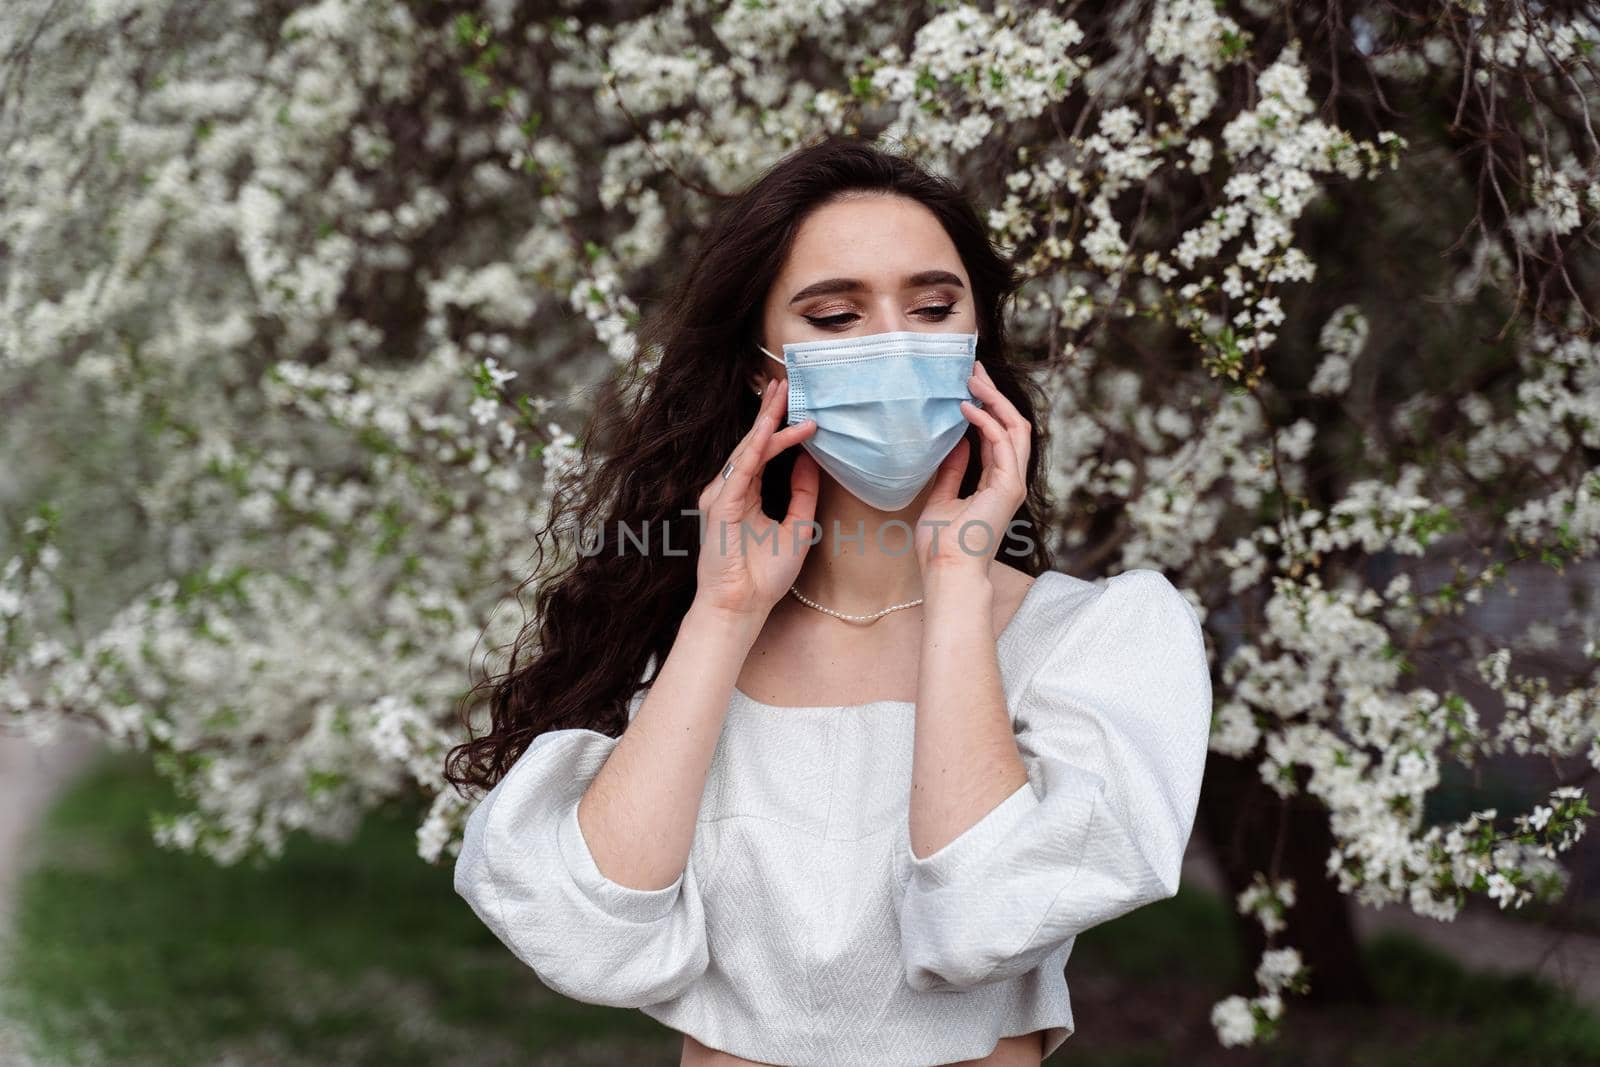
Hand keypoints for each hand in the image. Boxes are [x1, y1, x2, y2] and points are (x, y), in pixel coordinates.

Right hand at [692, 384, 818, 618]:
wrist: (741, 606)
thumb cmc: (764, 576)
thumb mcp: (796, 527)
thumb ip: (802, 493)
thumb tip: (811, 460)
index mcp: (744, 495)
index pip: (762, 452)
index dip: (780, 429)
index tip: (800, 409)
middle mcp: (729, 490)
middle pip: (752, 442)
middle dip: (769, 412)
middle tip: (784, 383)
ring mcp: (722, 495)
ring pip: (747, 449)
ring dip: (765, 421)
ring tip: (781, 395)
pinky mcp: (721, 505)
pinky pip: (741, 468)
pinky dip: (757, 447)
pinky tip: (770, 428)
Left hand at [914, 360, 1029, 574]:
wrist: (947, 571)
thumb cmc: (941, 545)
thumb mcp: (941, 498)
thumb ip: (952, 471)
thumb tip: (956, 443)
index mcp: (996, 483)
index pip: (997, 436)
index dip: (985, 407)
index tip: (967, 385)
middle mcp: (1009, 480)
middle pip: (1011, 426)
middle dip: (994, 394)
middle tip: (973, 369)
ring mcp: (1012, 483)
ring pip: (1014, 428)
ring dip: (994, 399)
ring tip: (971, 378)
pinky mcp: (1008, 486)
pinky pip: (1003, 442)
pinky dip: (986, 420)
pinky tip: (966, 406)